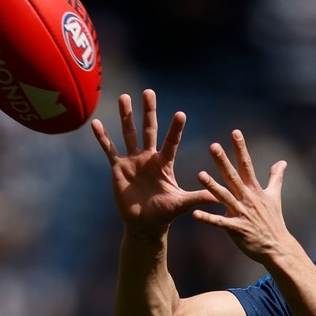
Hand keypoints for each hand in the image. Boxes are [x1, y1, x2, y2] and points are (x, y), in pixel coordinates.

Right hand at [92, 89, 217, 230]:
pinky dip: (103, 137)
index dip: (175, 129)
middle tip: (149, 92)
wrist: (144, 224)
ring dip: (126, 116)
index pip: (170, 142)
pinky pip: (110, 149)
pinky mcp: (118, 168)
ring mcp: (133, 160)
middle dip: (149, 111)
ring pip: (129, 134)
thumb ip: (198, 198)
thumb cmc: (165, 213)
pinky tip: (96, 123)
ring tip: (124, 97)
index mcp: (164, 163)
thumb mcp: (182, 204)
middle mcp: (149, 157)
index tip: (181, 113)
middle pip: (149, 129)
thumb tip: (220, 197)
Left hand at [192, 129, 292, 262]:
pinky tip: (195, 214)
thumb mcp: (275, 197)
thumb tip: (282, 161)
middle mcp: (247, 198)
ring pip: (224, 197)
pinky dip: (208, 218)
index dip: (240, 148)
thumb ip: (275, 178)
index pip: (247, 164)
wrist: (276, 247)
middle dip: (223, 161)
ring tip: (199, 174)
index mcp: (254, 190)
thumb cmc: (274, 221)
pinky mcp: (236, 229)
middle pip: (233, 176)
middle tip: (213, 146)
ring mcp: (242, 213)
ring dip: (212, 186)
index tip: (235, 132)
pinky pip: (219, 223)